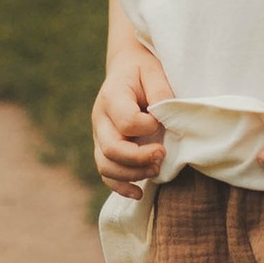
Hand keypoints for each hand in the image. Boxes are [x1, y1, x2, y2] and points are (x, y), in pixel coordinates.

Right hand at [92, 41, 171, 190]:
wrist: (127, 69)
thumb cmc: (144, 71)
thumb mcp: (154, 71)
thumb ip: (160, 91)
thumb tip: (163, 117)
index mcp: (112, 97)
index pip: (126, 121)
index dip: (148, 126)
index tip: (162, 121)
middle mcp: (100, 119)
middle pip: (111, 148)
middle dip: (139, 158)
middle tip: (162, 154)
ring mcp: (100, 135)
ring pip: (106, 165)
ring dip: (132, 174)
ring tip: (156, 170)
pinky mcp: (104, 148)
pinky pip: (106, 173)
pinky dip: (120, 186)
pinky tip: (138, 193)